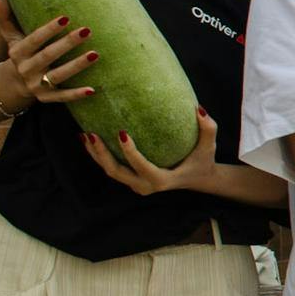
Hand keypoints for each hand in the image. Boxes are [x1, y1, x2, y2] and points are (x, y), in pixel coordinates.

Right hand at [0, 0, 97, 105]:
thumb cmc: (17, 53)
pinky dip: (76, 95)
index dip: (49, 30)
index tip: (66, 18)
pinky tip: (92, 90)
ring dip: (76, 66)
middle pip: (48, 56)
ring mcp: (36, 85)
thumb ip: (4, 16)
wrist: (9, 85)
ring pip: (58, 76)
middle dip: (67, 44)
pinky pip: (62, 97)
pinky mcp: (46, 98)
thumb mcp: (9, 36)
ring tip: (95, 54)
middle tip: (87, 30)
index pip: (34, 39)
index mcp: (18, 52)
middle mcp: (26, 69)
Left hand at [81, 106, 219, 195]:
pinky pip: (113, 169)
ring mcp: (137, 185)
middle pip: (116, 172)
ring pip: (110, 172)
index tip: (121, 132)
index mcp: (162, 180)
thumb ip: (208, 128)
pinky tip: (91, 140)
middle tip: (92, 134)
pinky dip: (101, 156)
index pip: (142, 167)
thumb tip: (198, 108)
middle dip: (102, 155)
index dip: (130, 152)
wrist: (199, 179)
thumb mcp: (209, 146)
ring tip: (85, 135)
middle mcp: (145, 187)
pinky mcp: (132, 180)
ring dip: (96, 155)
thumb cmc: (203, 160)